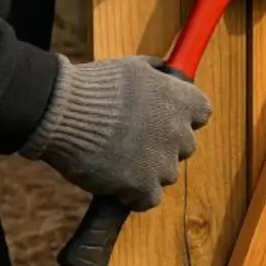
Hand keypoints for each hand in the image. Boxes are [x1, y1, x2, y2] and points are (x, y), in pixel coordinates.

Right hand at [18, 54, 211, 210]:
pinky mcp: (143, 187)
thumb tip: (164, 71)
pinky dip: (135, 195)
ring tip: (118, 159)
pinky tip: (116, 182)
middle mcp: (178, 131)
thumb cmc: (95, 86)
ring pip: (166, 174)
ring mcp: (162, 162)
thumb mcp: (133, 66)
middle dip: (164, 145)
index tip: (166, 118)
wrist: (62, 112)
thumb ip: (156, 73)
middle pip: (185, 147)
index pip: (202, 113)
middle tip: (135, 140)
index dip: (184, 117)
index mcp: (180, 100)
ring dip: (148, 170)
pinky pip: (149, 199)